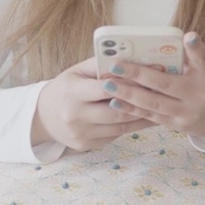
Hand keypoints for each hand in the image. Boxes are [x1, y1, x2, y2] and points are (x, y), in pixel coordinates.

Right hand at [31, 58, 152, 150]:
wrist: (44, 117)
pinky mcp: (87, 145)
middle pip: (116, 111)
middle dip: (140, 103)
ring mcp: (81, 133)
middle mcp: (75, 115)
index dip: (127, 83)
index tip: (147, 77)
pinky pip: (115, 135)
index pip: (104, 88)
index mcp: (72, 92)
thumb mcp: (76, 71)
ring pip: (120, 126)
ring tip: (160, 106)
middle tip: (161, 94)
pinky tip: (145, 118)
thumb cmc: (65, 88)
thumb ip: (99, 65)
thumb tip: (128, 59)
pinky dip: (131, 126)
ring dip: (142, 117)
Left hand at [98, 32, 204, 144]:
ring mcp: (185, 114)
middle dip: (137, 76)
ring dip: (128, 95)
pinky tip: (115, 102)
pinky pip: (151, 117)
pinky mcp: (176, 125)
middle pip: (164, 85)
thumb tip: (185, 36)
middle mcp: (196, 97)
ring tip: (108, 85)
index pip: (200, 60)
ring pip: (153, 104)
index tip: (188, 36)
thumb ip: (195, 54)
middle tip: (115, 67)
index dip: (194, 48)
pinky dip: (132, 109)